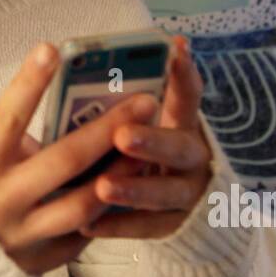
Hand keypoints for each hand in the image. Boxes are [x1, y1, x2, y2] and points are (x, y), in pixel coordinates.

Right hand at [0, 42, 161, 276]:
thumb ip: (19, 140)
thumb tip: (78, 110)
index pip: (8, 118)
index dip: (29, 83)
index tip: (51, 48)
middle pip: (65, 161)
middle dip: (109, 128)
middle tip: (144, 101)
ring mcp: (20, 236)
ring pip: (84, 205)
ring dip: (120, 174)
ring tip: (146, 149)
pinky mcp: (38, 263)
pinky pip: (82, 235)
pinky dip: (105, 210)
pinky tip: (128, 188)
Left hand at [77, 35, 214, 239]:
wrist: (185, 207)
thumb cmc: (147, 151)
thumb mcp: (146, 125)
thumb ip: (125, 109)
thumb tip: (83, 77)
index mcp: (182, 124)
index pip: (188, 95)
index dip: (184, 73)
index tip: (175, 48)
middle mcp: (192, 157)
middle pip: (179, 147)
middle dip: (152, 141)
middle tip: (122, 135)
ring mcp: (187, 194)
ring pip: (166, 193)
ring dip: (134, 189)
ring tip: (102, 187)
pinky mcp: (173, 226)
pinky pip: (147, 228)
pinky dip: (118, 226)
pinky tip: (87, 224)